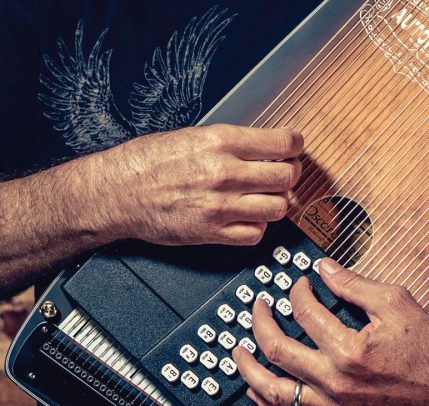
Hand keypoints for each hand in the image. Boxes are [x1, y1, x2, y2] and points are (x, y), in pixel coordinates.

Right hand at [93, 124, 302, 245]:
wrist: (118, 192)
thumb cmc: (148, 162)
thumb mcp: (192, 136)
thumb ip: (232, 142)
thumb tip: (265, 147)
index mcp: (220, 142)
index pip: (282, 144)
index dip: (296, 146)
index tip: (295, 149)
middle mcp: (225, 174)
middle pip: (286, 177)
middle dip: (290, 174)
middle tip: (284, 174)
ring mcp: (221, 207)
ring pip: (278, 208)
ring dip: (277, 202)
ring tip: (265, 197)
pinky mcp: (213, 233)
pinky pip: (256, 234)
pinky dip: (258, 226)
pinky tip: (248, 217)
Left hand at [233, 259, 428, 405]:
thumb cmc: (427, 346)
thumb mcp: (394, 301)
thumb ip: (353, 284)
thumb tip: (324, 270)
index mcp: (350, 350)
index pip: (306, 313)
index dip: (297, 292)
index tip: (300, 284)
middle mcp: (337, 381)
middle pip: (278, 350)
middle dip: (261, 322)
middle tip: (258, 307)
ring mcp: (335, 404)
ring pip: (276, 391)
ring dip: (250, 370)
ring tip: (239, 353)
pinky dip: (270, 403)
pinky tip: (258, 391)